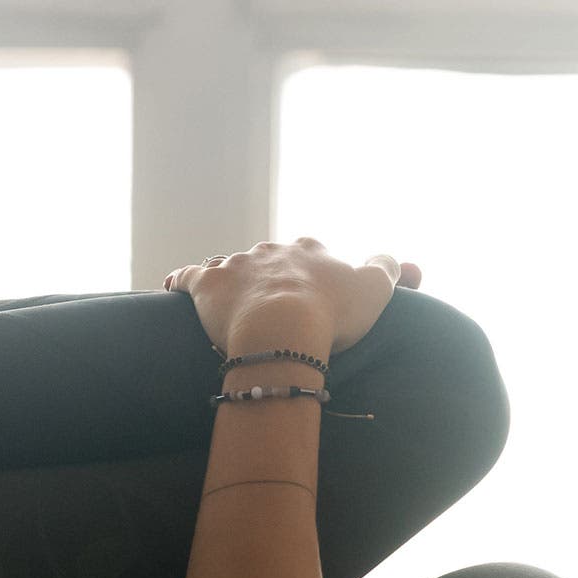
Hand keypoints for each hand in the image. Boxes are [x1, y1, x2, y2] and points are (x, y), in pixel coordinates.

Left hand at [163, 238, 421, 354]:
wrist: (282, 328)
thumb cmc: (332, 313)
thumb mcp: (377, 290)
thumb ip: (390, 270)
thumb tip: (405, 262)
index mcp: (308, 249)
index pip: (310, 255)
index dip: (312, 277)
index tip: (313, 300)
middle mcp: (270, 249)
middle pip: (268, 261)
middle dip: (269, 279)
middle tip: (272, 311)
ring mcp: (235, 264)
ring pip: (230, 267)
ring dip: (230, 282)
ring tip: (230, 306)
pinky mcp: (205, 283)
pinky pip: (187, 278)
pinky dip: (180, 282)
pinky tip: (173, 287)